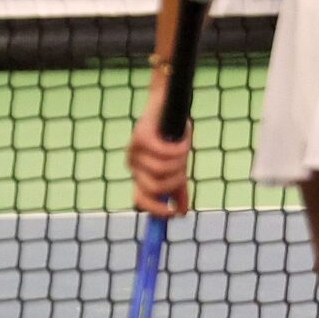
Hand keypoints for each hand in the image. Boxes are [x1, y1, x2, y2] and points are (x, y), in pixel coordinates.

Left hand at [125, 79, 194, 219]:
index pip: (141, 200)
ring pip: (161, 171)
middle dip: (176, 180)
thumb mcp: (176, 166)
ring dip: (180, 161)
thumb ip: (177, 188)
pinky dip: (180, 148)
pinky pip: (164, 153)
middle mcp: (133, 164)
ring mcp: (134, 151)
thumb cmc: (172, 135)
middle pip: (156, 188)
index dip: (156, 210)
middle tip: (184, 165)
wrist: (169, 103)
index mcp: (140, 174)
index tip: (173, 214)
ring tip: (184, 147)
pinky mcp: (140, 136)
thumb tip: (181, 213)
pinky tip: (185, 140)